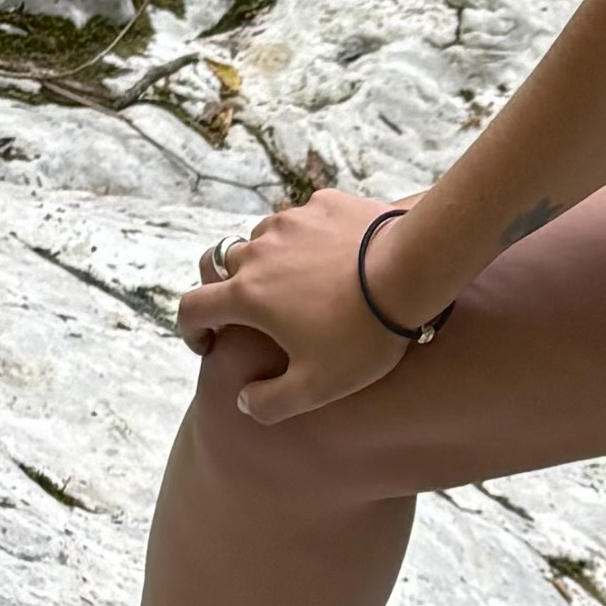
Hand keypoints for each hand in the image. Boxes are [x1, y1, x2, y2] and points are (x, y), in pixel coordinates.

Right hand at [177, 185, 450, 426]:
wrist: (414, 268)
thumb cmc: (363, 333)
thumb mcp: (316, 386)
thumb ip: (270, 402)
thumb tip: (244, 400)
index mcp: (246, 294)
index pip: (191, 308)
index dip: (191, 330)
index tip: (208, 345)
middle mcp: (259, 250)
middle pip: (222, 267)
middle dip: (229, 292)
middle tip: (256, 315)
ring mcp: (292, 221)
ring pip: (262, 239)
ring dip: (268, 261)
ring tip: (300, 286)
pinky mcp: (326, 203)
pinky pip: (302, 220)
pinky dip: (306, 239)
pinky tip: (335, 258)